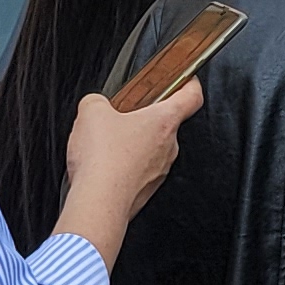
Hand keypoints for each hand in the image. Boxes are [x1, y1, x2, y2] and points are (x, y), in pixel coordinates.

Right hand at [52, 85, 199, 268]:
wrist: (98, 204)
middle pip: (165, 123)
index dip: (190, 84)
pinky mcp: (146, 190)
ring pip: (151, 149)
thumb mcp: (91, 112)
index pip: (192, 96)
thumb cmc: (103, 160)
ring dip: (132, 144)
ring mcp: (159, 171)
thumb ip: (98, 101)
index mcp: (164, 122)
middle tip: (122, 117)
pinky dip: (124, 166)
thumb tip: (97, 105)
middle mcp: (169, 147)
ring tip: (106, 146)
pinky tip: (104, 166)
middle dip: (144, 118)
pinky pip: (139, 170)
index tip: (185, 79)